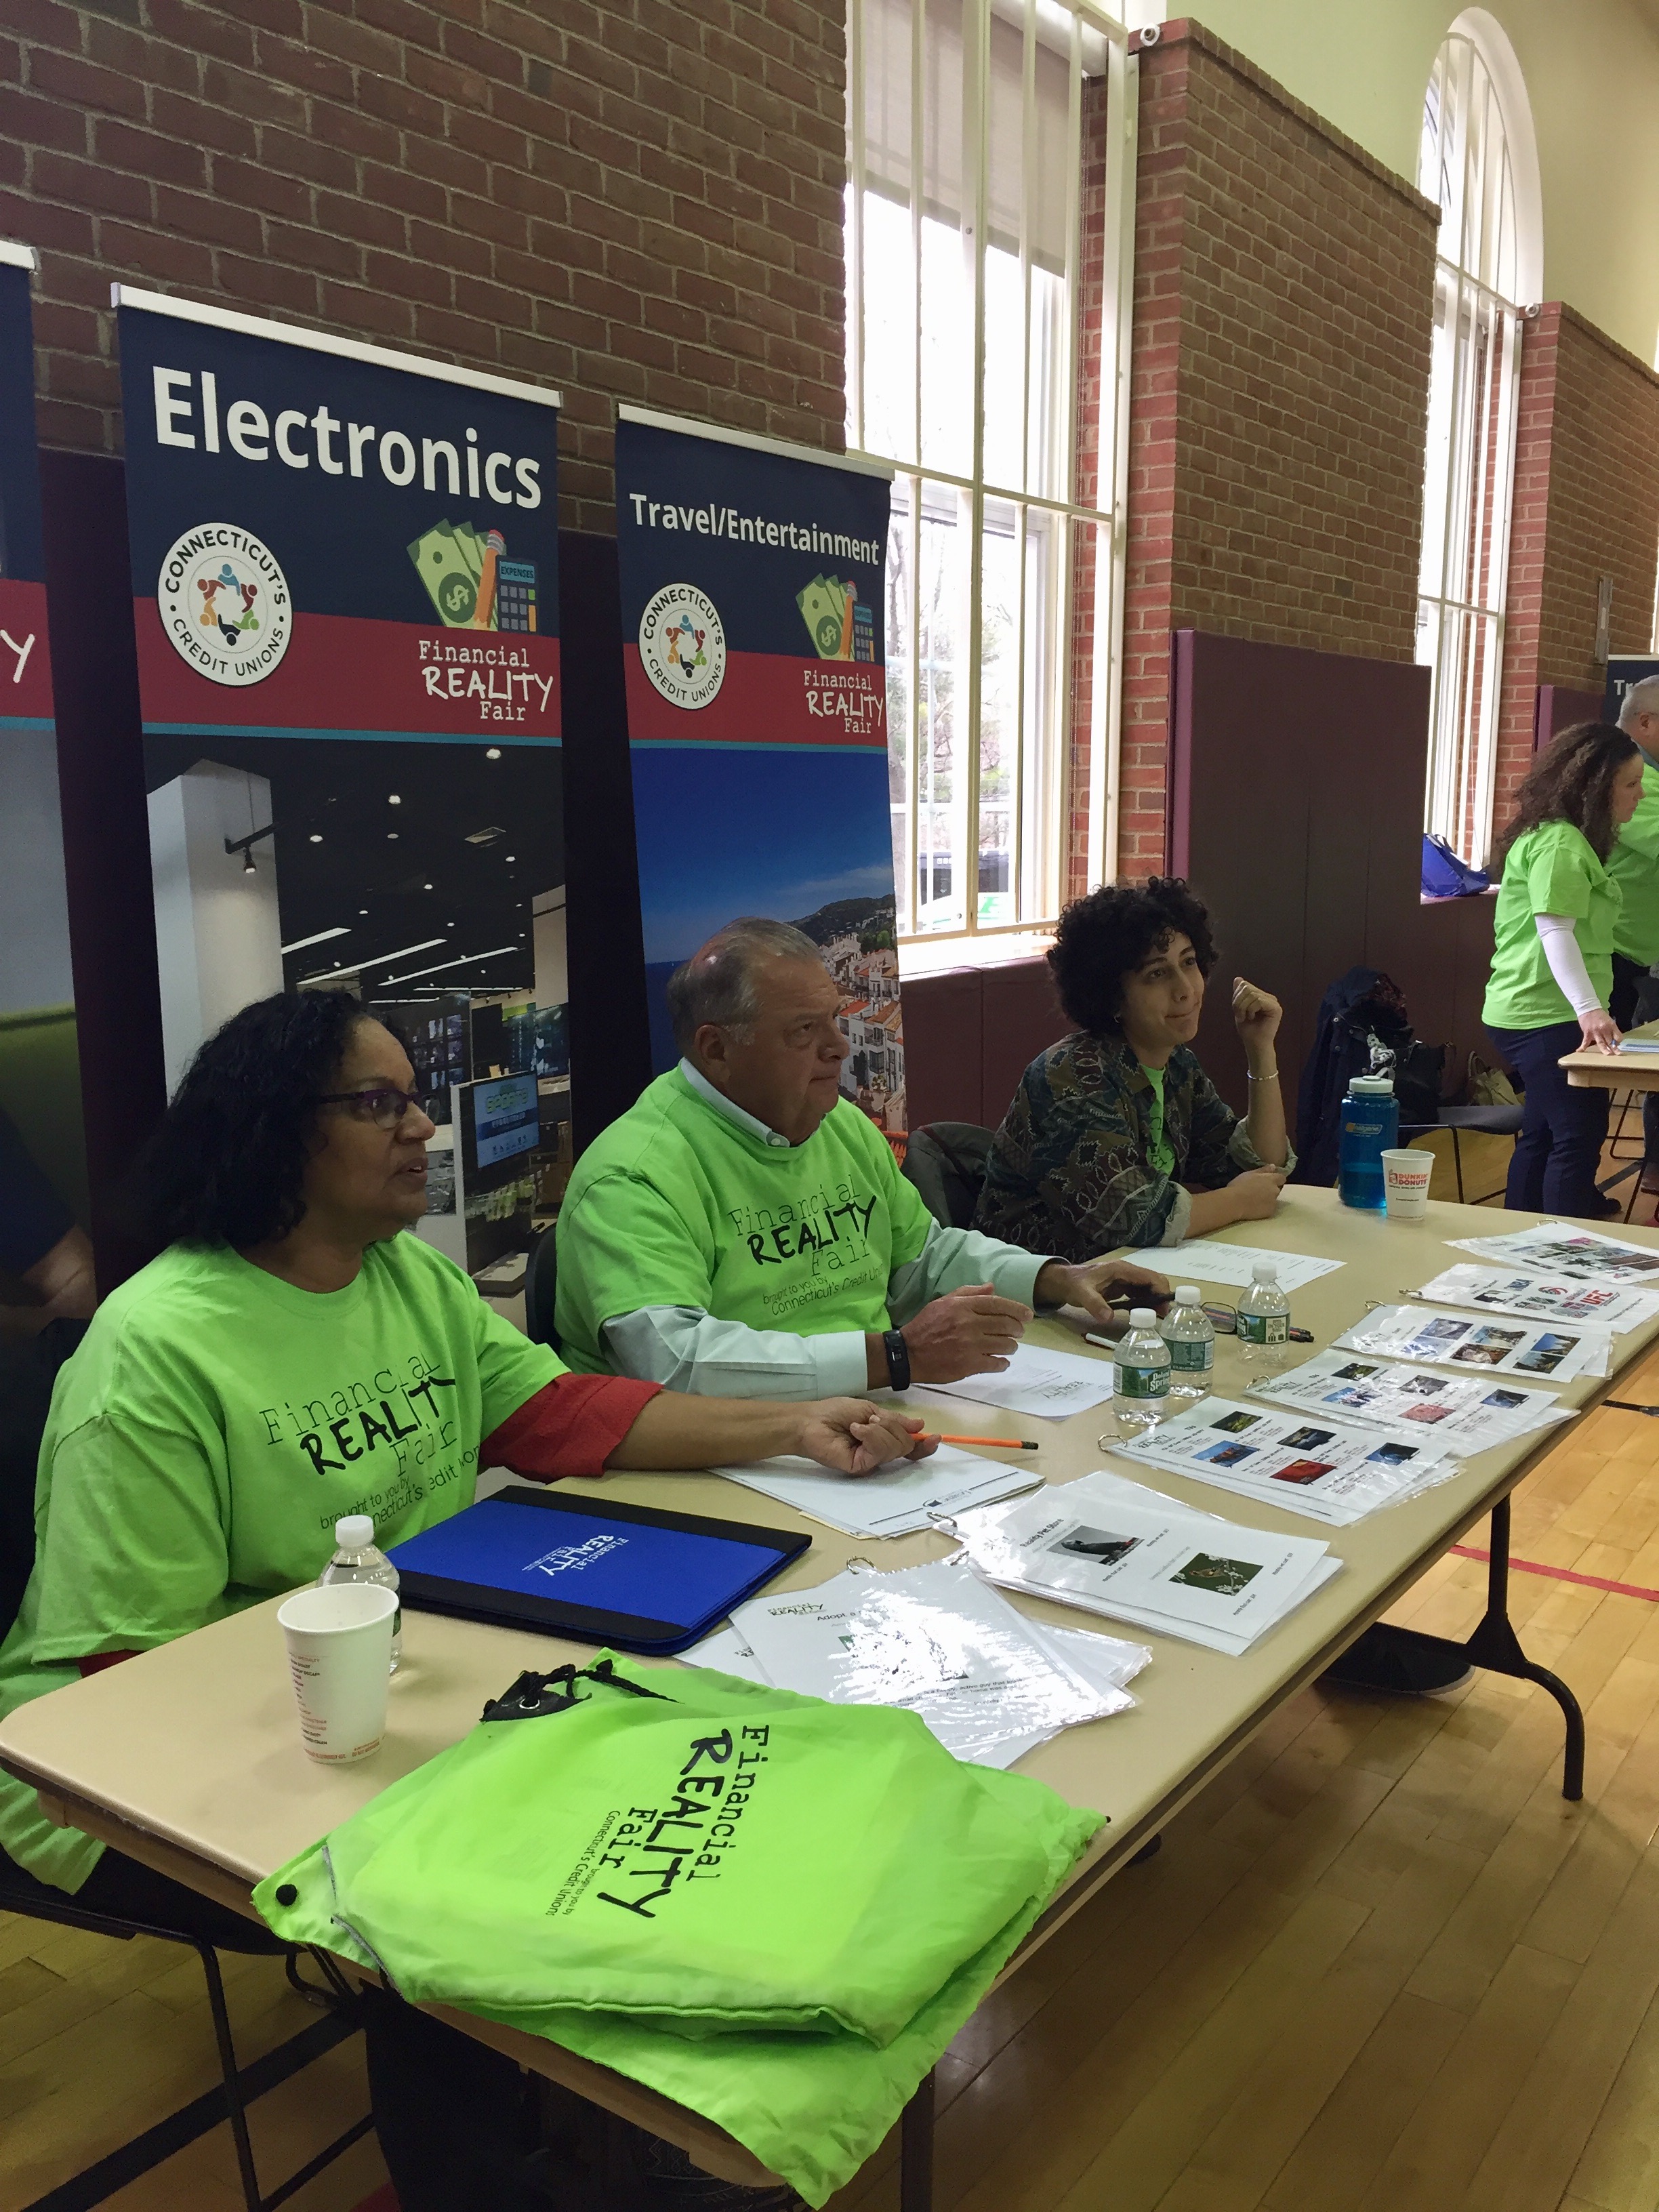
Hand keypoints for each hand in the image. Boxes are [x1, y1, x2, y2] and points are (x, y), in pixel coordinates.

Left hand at [797, 1401, 937, 1474]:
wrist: (810, 1421)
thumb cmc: (835, 1412)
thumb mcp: (871, 1410)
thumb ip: (895, 1420)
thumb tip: (919, 1424)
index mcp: (882, 1438)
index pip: (908, 1446)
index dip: (923, 1444)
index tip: (935, 1437)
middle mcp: (879, 1452)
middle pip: (905, 1445)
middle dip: (894, 1427)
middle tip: (875, 1418)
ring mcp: (871, 1460)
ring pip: (895, 1447)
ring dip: (880, 1429)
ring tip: (860, 1424)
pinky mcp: (861, 1466)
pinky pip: (879, 1452)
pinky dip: (871, 1435)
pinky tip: (856, 1430)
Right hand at [901, 1282, 1031, 1382]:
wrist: (908, 1354)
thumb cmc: (925, 1326)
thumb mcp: (942, 1302)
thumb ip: (968, 1293)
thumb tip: (992, 1287)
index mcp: (962, 1306)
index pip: (998, 1304)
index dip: (1017, 1309)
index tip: (1028, 1315)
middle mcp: (968, 1324)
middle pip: (1006, 1324)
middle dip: (1017, 1329)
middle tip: (1019, 1332)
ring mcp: (970, 1346)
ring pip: (1004, 1344)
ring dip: (1011, 1346)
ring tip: (1010, 1347)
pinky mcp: (969, 1365)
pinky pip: (995, 1363)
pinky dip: (1002, 1363)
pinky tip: (1002, 1362)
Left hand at [1034, 1256, 1172, 1329]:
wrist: (1064, 1282)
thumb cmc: (1074, 1284)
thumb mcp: (1082, 1294)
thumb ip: (1095, 1304)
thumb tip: (1109, 1318)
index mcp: (1121, 1269)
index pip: (1149, 1276)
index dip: (1160, 1289)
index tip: (1165, 1306)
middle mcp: (1127, 1272)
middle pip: (1152, 1281)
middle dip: (1161, 1296)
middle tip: (1163, 1316)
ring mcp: (1125, 1279)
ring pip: (1148, 1288)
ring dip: (1155, 1300)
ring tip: (1158, 1318)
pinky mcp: (1123, 1287)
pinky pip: (1139, 1293)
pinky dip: (1146, 1303)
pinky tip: (1147, 1315)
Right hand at [1229, 1167, 1286, 1219]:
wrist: (1234, 1203)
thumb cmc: (1239, 1186)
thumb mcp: (1249, 1174)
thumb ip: (1263, 1170)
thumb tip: (1274, 1166)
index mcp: (1271, 1179)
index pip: (1282, 1178)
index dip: (1276, 1179)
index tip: (1267, 1181)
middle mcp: (1275, 1190)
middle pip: (1277, 1189)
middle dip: (1270, 1190)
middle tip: (1258, 1191)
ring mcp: (1274, 1202)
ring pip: (1273, 1199)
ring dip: (1267, 1199)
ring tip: (1255, 1201)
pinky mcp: (1270, 1212)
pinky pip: (1269, 1209)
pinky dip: (1264, 1208)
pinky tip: (1254, 1208)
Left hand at [1232, 977, 1282, 1062]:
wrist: (1254, 1044)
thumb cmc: (1248, 1029)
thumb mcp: (1239, 1009)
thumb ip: (1239, 994)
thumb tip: (1238, 978)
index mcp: (1261, 995)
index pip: (1244, 985)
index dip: (1236, 998)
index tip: (1238, 1011)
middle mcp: (1268, 997)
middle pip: (1246, 988)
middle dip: (1238, 1003)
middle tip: (1241, 1016)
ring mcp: (1273, 1002)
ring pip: (1251, 994)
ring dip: (1243, 1008)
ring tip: (1247, 1017)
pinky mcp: (1276, 1008)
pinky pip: (1258, 1000)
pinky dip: (1250, 1010)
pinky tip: (1253, 1018)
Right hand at [1580, 1008, 1620, 1054]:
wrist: (1588, 1008)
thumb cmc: (1599, 1014)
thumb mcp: (1609, 1020)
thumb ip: (1611, 1030)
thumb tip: (1613, 1040)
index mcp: (1611, 1025)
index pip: (1618, 1036)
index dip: (1619, 1040)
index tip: (1618, 1043)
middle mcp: (1604, 1029)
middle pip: (1611, 1041)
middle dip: (1614, 1048)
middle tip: (1618, 1053)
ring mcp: (1595, 1032)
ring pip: (1601, 1043)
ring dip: (1605, 1050)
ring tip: (1609, 1054)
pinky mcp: (1587, 1033)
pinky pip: (1585, 1042)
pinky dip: (1582, 1047)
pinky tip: (1579, 1051)